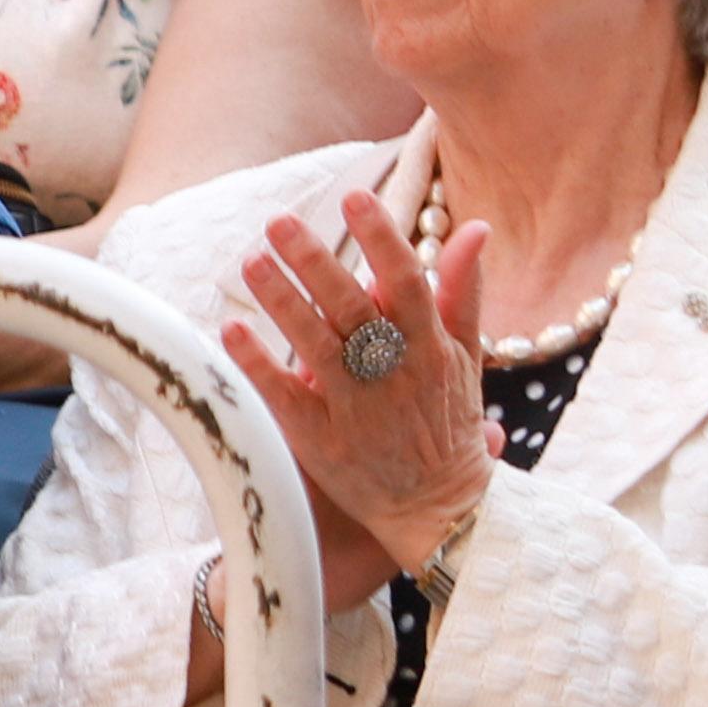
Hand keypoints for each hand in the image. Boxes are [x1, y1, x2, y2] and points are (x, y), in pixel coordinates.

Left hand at [226, 192, 495, 605]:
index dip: (381, 239)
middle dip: (316, 262)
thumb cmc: (449, 422)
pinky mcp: (323, 442)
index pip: (406, 283)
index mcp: (432, 349)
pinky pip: (286, 398)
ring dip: (283, 302)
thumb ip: (463, 291)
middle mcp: (396, 376)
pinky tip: (233, 331)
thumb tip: (474, 227)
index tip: (355, 198)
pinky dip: (261, 364)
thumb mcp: (468, 356)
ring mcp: (358, 410)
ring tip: (251, 261)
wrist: (439, 508)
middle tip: (279, 221)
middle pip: (352, 309)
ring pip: (316, 347)